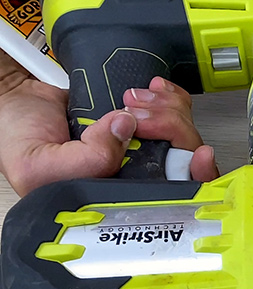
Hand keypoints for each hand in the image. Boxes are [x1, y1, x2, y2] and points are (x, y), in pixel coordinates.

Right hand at [0, 52, 217, 195]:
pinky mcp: (140, 121)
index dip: (191, 177)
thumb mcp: (39, 165)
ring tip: (134, 98)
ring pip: (183, 131)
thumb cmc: (19, 140)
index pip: (170, 198)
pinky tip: (155, 90)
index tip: (197, 155)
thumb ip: (84, 160)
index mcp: (115, 197)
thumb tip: (123, 129)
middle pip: (183, 159)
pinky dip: (169, 96)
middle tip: (139, 113)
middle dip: (172, 129)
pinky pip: (173, 109)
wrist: (14, 102)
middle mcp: (133, 175)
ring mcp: (140, 147)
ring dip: (168, 108)